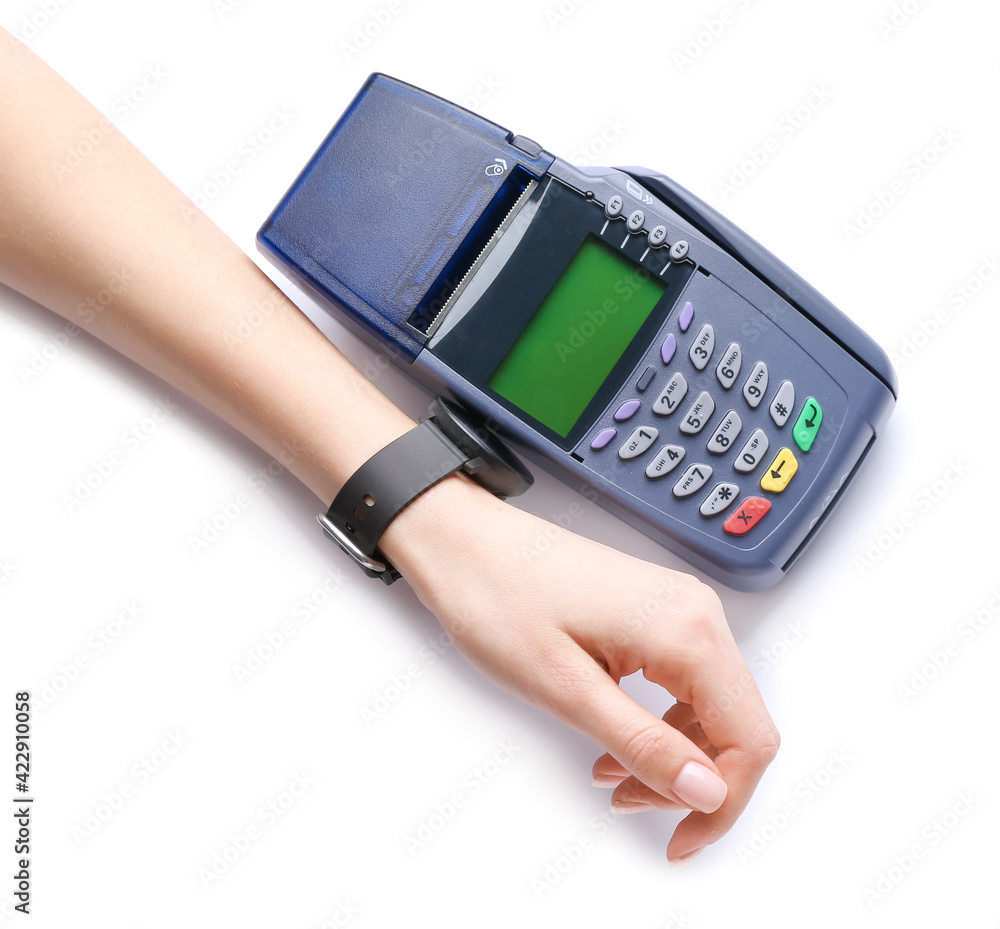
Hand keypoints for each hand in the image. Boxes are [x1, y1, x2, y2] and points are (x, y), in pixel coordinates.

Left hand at [381, 476, 779, 862]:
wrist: (465, 544)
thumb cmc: (499, 600)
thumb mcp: (567, 690)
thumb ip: (644, 744)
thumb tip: (709, 793)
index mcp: (687, 630)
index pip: (749, 740)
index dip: (723, 805)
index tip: (681, 840)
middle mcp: (697, 613)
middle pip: (737, 725)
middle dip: (695, 782)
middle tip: (633, 806)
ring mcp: (679, 607)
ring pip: (710, 706)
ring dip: (675, 755)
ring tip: (614, 778)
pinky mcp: (657, 611)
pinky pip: (684, 680)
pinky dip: (659, 722)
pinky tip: (616, 740)